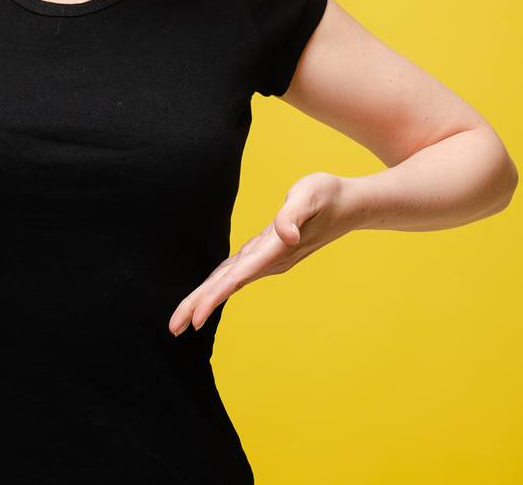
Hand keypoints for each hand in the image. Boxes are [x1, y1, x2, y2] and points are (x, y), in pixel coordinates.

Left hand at [167, 172, 352, 334]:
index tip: (194, 318)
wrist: (349, 205)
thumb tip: (286, 234)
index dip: (214, 297)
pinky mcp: (267, 253)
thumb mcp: (310, 194)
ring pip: (230, 281)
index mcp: (274, 250)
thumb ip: (294, 213)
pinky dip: (218, 285)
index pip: (237, 277)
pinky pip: (236, 273)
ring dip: (205, 298)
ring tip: (182, 319)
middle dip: (199, 305)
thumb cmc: (327, 195)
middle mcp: (270, 261)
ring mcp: (269, 260)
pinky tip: (206, 292)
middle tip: (173, 328)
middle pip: (227, 285)